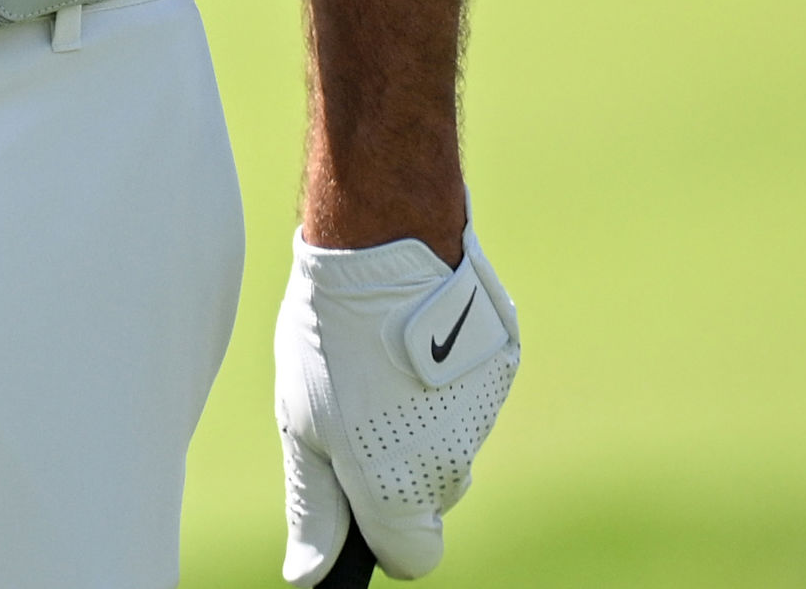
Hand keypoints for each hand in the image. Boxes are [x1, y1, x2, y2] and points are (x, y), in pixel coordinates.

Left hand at [278, 225, 519, 580]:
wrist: (387, 249)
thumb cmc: (331, 338)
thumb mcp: (303, 424)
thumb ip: (314, 506)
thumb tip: (308, 575)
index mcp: (400, 488)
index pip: (411, 559)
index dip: (379, 537)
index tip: (353, 500)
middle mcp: (452, 466)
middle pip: (429, 501)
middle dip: (394, 473)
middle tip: (349, 408)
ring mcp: (485, 420)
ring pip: (449, 447)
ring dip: (417, 422)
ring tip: (374, 363)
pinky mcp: (503, 376)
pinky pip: (468, 401)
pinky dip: (442, 384)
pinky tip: (409, 341)